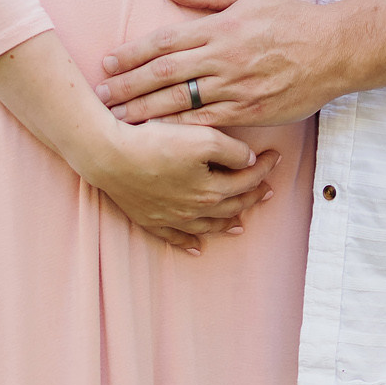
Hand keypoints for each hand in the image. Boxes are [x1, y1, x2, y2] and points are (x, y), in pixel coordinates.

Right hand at [78, 121, 278, 254]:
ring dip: (227, 224)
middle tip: (267, 188)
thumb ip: (232, 150)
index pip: (247, 180)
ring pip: (208, 226)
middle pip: (232, 205)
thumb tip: (250, 160)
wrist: (110, 156)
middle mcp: (195, 209)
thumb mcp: (202, 137)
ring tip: (241, 224)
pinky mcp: (150, 219)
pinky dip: (189, 243)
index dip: (264, 168)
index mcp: (212, 190)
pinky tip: (198, 247)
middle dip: (252, 195)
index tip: (276, 156)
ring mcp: (172, 218)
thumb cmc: (156, 142)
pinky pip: (175, 238)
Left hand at [98, 0, 343, 128]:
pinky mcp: (248, 113)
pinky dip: (178, 130)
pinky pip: (206, 124)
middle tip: (99, 97)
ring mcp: (235, 88)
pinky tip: (157, 136)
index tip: (108, 63)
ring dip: (144, 111)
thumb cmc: (292, 18)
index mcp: (220, 28)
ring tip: (117, 121)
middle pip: (164, 74)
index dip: (132, 54)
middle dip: (127, 86)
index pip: (165, 42)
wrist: (334, 49)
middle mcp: (223, 58)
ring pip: (179, 102)